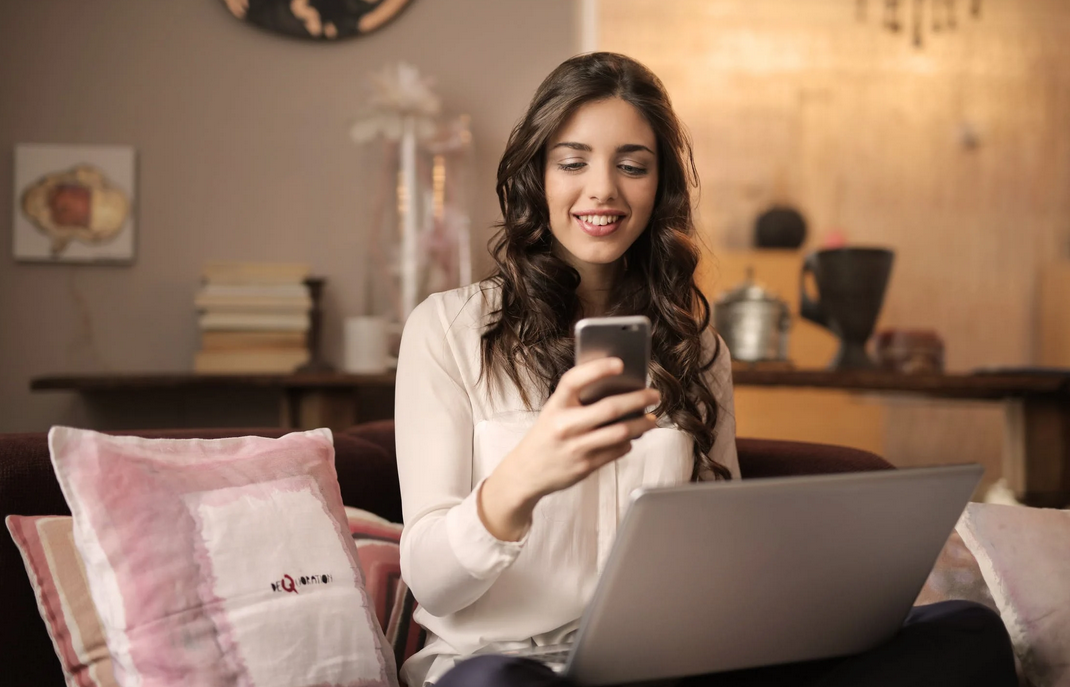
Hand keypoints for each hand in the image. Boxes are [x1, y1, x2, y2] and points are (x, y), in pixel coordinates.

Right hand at [478, 357, 659, 540]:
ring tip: (652, 419)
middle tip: (654, 395)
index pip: (575, 380)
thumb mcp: (553, 412)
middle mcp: (565, 425)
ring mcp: (576, 447)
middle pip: (609, 409)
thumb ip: (577, 401)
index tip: (620, 363)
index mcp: (555, 406)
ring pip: (620, 432)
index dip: (598, 369)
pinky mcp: (586, 466)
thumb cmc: (545, 437)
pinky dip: (628, 442)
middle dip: (638, 399)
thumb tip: (616, 388)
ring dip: (641, 424)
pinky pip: (617, 451)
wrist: (526, 472)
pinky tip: (631, 437)